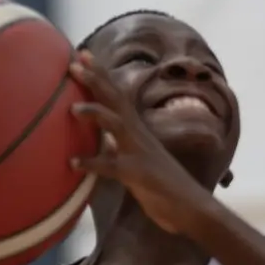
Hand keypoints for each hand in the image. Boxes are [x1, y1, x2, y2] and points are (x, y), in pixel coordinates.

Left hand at [68, 52, 215, 234]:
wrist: (192, 209)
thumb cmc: (163, 186)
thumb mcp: (137, 161)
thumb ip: (119, 149)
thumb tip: (101, 142)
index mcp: (137, 130)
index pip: (117, 95)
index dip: (101, 75)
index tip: (82, 55)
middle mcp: (139, 135)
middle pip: (116, 100)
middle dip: (96, 80)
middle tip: (73, 62)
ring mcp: (140, 154)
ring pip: (117, 126)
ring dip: (96, 114)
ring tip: (72, 108)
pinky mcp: (139, 176)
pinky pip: (113, 168)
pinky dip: (93, 164)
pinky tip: (74, 163)